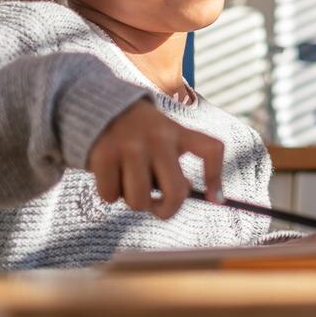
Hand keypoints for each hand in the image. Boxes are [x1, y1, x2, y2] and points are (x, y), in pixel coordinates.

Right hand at [86, 100, 224, 219]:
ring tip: (129, 183)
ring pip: (139, 201)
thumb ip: (172, 165)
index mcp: (178, 131)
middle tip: (158, 207)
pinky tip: (110, 174)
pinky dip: (109, 193)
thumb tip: (178, 199)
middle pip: (175, 193)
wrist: (99, 107)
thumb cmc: (139, 134)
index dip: (216, 177)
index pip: (211, 149)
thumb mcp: (163, 138)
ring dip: (134, 201)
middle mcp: (158, 137)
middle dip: (167, 210)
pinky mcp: (103, 155)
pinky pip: (110, 196)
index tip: (214, 199)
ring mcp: (130, 146)